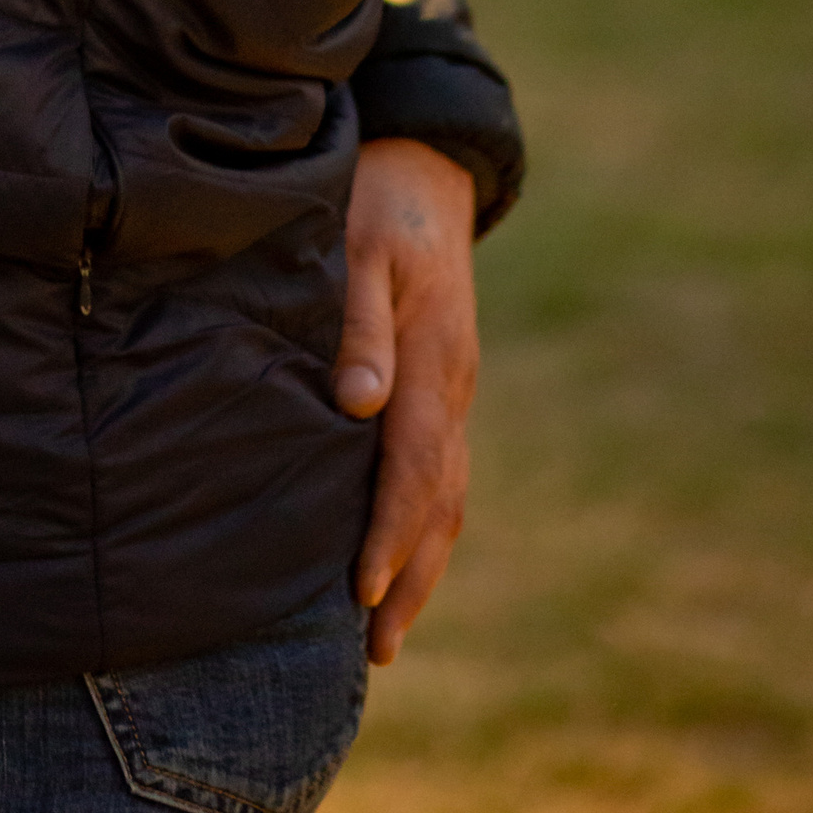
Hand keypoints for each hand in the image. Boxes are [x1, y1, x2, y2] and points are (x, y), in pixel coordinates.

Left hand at [336, 136, 478, 667]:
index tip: (360, 589)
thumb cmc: (379, 198)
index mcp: (432, 357)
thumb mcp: (362, 242)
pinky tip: (402, 554)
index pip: (412, 464)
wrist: (427, 163)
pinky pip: (443, 469)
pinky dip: (426, 523)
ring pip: (447, 494)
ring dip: (421, 562)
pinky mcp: (445, 382)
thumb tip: (356, 404)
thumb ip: (359, 322)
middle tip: (376, 649)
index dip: (387, 530)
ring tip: (388, 629)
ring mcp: (455, 386)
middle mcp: (451, 384)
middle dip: (410, 577)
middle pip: (439, 501)